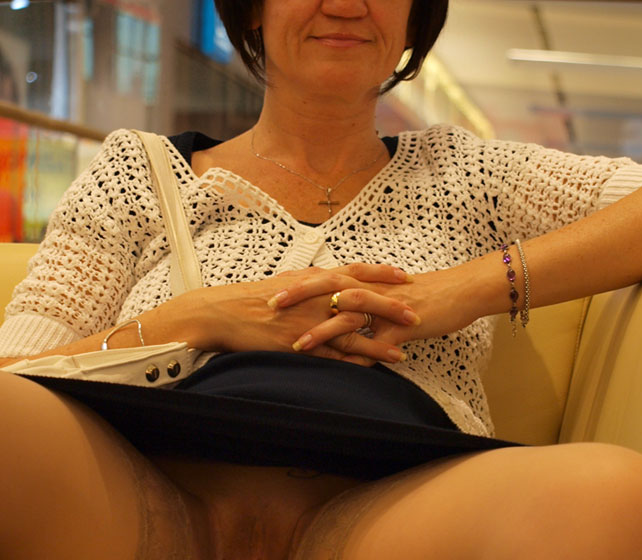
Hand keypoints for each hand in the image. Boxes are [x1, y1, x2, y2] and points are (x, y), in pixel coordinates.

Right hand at [181, 263, 419, 363]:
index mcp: (314, 279)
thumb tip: (330, 279)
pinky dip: (352, 363)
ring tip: (405, 348)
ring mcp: (308, 321)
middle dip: (391, 306)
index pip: (355, 271)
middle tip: (417, 312)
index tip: (406, 276)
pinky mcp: (299, 344)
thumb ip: (312, 281)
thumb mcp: (288, 282)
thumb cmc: (254, 297)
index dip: (382, 274)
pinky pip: (331, 355)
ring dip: (379, 340)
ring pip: (351, 330)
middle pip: (361, 299)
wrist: (225, 312)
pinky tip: (371, 370)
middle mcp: (315, 296)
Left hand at [270, 269, 477, 365]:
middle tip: (271, 304)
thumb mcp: (387, 296)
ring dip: (322, 329)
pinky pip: (379, 342)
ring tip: (297, 344)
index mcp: (366, 281)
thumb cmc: (424, 294)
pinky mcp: (404, 324)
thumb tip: (342, 315)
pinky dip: (362, 356)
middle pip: (329, 286)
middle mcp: (372, 289)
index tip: (272, 289)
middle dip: (299, 295)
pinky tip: (346, 370)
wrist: (460, 292)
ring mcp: (387, 306)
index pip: (326, 277)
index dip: (300, 283)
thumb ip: (363, 305)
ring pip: (348, 313)